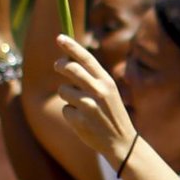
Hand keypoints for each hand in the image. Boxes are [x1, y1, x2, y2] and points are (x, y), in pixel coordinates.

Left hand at [54, 34, 135, 166]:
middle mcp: (98, 90)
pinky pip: (65, 109)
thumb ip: (91, 77)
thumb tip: (67, 61)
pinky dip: (70, 113)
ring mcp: (88, 105)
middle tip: (57, 65)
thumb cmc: (111, 113)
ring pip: (63, 90)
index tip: (59, 37)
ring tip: (80, 105)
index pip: (86, 58)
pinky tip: (82, 120)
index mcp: (106, 81)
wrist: (121, 142)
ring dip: (66, 95)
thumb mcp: (108, 91)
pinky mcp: (79, 120)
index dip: (71, 46)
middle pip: (70, 69)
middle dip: (60, 65)